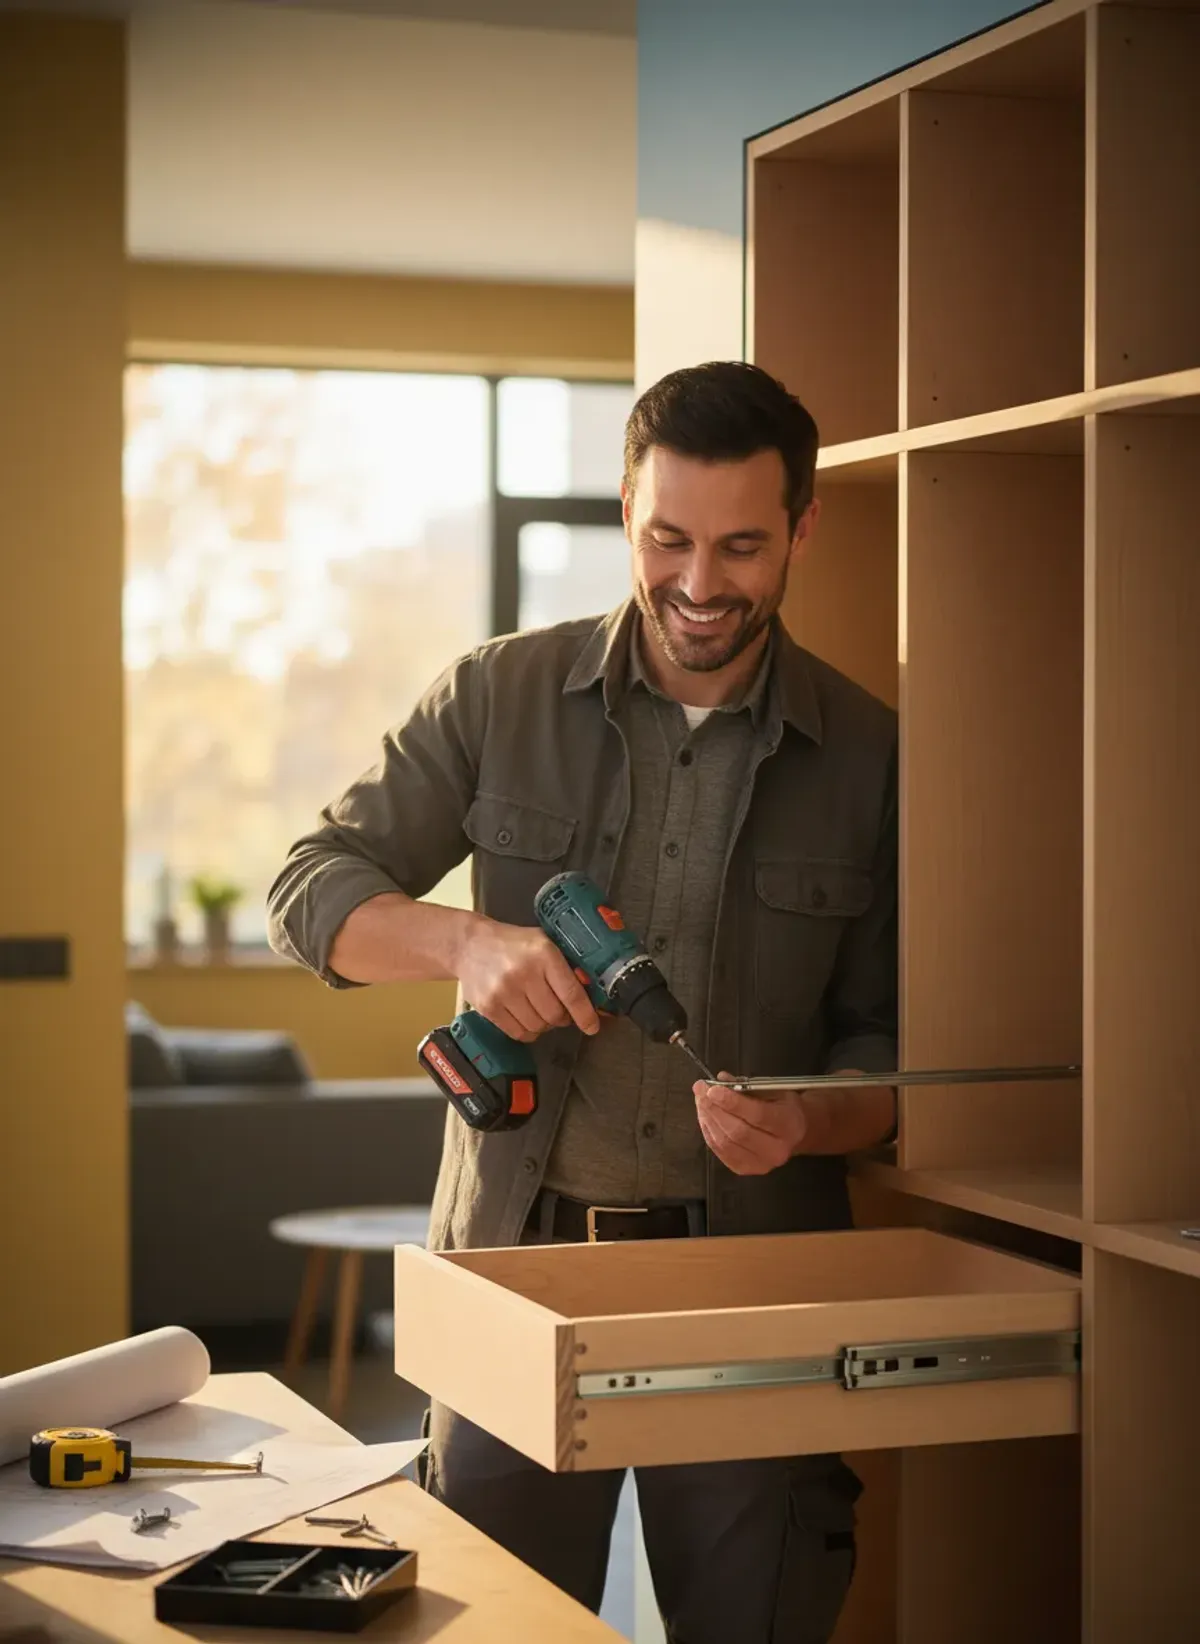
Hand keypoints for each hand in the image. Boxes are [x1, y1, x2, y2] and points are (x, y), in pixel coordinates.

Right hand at [456, 915, 600, 1042]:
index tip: (592, 1027)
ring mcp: (504, 992)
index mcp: (544, 954)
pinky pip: (518, 1033)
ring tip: (538, 1010)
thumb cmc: (513, 944)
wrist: (469, 945)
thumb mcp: (544, 942)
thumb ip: (566, 964)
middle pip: (555, 1015)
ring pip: (537, 1027)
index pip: (571, 994)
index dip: (585, 1015)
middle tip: (559, 1011)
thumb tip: (592, 992)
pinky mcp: (489, 1008)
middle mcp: (524, 973)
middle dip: (562, 1018)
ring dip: (544, 1024)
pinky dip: (527, 1031)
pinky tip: (524, 1016)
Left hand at [693, 1072, 809, 1175]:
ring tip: (700, 1100)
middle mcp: (777, 1150)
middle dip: (715, 1110)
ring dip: (708, 1119)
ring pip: (725, 1143)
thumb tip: (721, 1079)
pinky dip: (708, 1131)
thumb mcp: (772, 1089)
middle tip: (700, 1091)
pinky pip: (719, 1151)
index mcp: (789, 1125)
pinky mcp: (744, 1170)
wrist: (794, 1133)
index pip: (757, 1115)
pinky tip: (704, 1115)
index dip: (732, 1102)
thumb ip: (747, 1085)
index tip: (712, 1089)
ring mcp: (761, 1164)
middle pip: (738, 1132)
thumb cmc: (781, 1106)